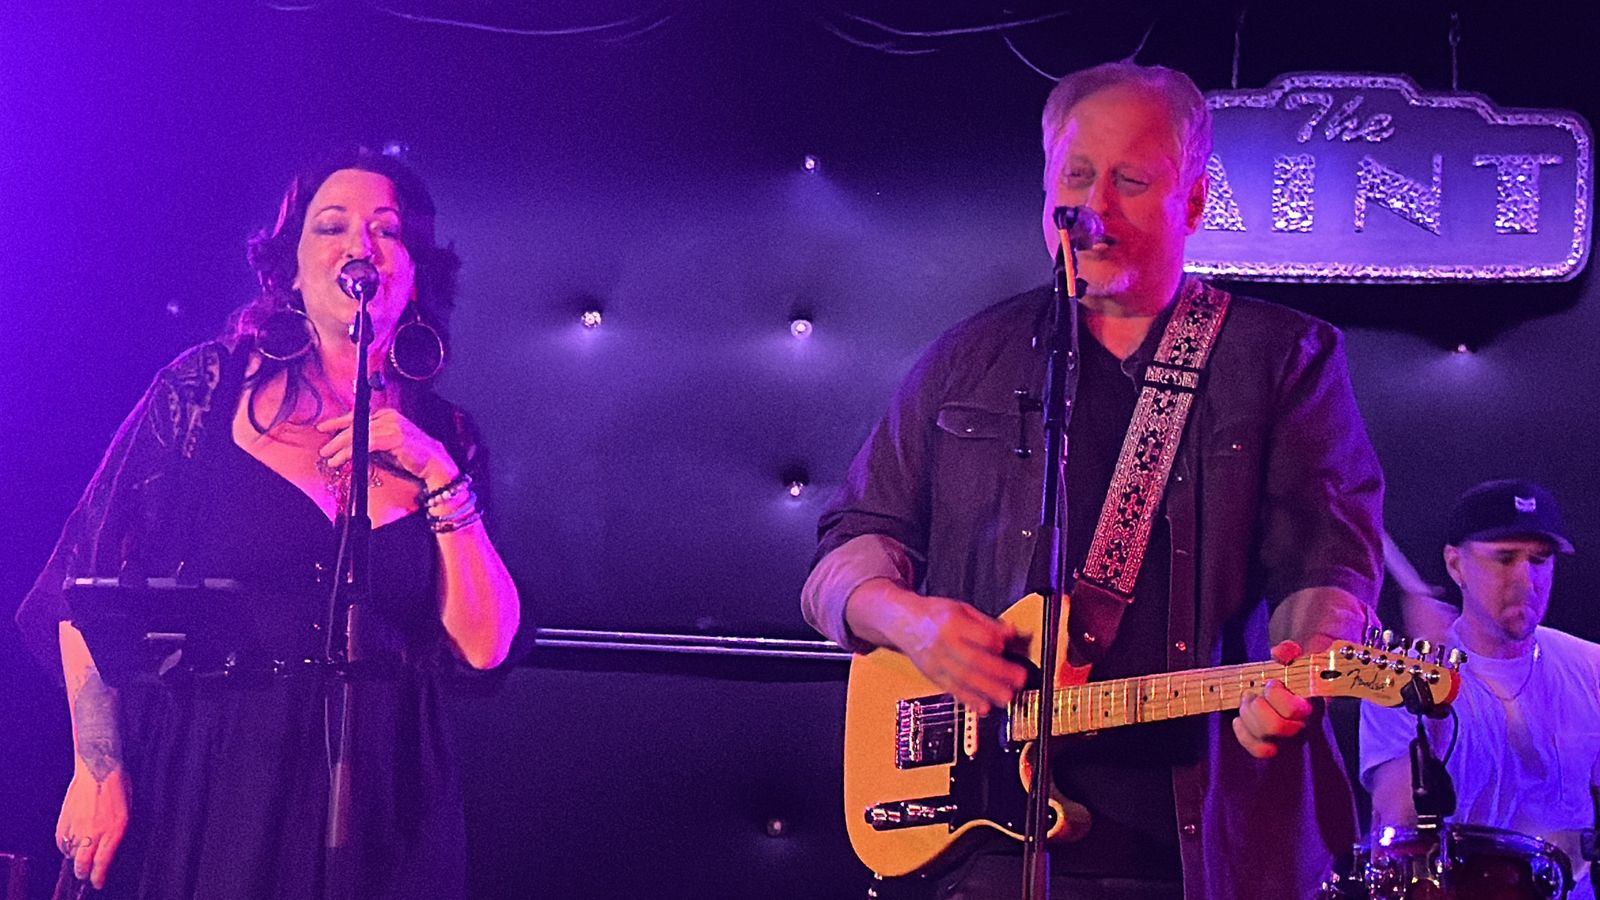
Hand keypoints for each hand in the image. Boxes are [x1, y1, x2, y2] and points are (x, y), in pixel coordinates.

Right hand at [56, 767, 129, 889]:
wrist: (99, 768)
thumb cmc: (118, 786)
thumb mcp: (127, 812)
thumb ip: (116, 833)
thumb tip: (108, 848)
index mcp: (114, 831)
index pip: (102, 863)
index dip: (98, 877)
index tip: (98, 883)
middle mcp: (94, 832)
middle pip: (82, 863)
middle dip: (83, 873)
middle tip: (86, 875)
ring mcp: (78, 826)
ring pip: (71, 853)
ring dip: (75, 857)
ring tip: (80, 856)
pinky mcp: (65, 819)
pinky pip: (61, 841)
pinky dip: (64, 846)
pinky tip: (70, 844)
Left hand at [317, 408, 455, 486]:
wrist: (434, 463)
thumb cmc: (412, 457)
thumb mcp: (387, 446)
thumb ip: (371, 441)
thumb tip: (349, 446)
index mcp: (387, 414)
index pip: (358, 416)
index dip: (339, 422)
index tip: (324, 428)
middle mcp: (389, 416)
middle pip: (355, 424)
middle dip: (336, 437)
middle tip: (324, 449)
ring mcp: (391, 425)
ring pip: (358, 434)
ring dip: (340, 447)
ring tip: (330, 457)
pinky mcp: (393, 437)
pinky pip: (365, 444)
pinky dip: (350, 453)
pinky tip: (342, 460)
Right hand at [890, 590, 1027, 716]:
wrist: (902, 623)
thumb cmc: (934, 615)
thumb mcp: (961, 609)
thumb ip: (987, 622)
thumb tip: (1010, 633)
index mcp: (952, 623)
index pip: (978, 635)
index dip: (996, 643)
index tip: (1009, 647)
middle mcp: (943, 644)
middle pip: (973, 660)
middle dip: (999, 672)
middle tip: (1019, 679)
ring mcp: (937, 663)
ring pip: (964, 679)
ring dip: (988, 691)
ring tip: (1007, 697)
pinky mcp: (934, 677)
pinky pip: (953, 691)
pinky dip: (970, 701)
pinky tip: (984, 708)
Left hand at [1232, 639, 1312, 758]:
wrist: (1297, 683)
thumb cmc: (1295, 670)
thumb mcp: (1294, 655)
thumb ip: (1288, 651)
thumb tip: (1279, 654)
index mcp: (1312, 704)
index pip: (1293, 710)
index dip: (1276, 695)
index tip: (1273, 682)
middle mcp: (1303, 725)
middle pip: (1274, 727)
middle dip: (1258, 706)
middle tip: (1256, 693)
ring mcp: (1289, 738)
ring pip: (1263, 737)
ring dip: (1248, 714)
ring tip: (1250, 701)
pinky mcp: (1273, 745)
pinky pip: (1257, 750)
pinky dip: (1243, 734)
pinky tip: (1239, 720)